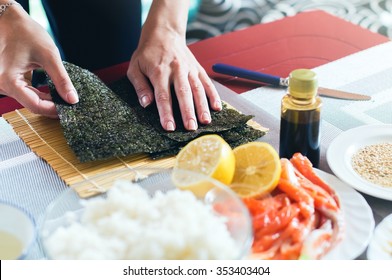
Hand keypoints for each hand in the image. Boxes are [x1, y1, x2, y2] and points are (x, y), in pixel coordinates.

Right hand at [0, 3, 77, 116]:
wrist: (10, 20)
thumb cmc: (26, 33)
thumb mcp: (49, 56)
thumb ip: (61, 80)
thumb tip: (73, 99)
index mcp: (8, 80)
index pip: (35, 105)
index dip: (54, 109)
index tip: (70, 108)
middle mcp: (2, 85)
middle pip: (32, 104)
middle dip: (52, 107)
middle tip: (71, 106)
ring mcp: (4, 84)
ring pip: (30, 100)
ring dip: (48, 101)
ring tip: (66, 100)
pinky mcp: (10, 81)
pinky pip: (27, 93)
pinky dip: (42, 94)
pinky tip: (56, 94)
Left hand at [127, 0, 220, 130]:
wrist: (163, 32)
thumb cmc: (147, 53)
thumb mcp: (134, 68)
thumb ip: (140, 86)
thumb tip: (146, 104)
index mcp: (159, 71)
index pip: (163, 96)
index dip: (166, 113)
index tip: (169, 127)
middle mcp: (176, 70)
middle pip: (183, 93)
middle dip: (187, 112)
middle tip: (191, 128)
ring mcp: (189, 69)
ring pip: (197, 89)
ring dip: (202, 106)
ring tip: (205, 121)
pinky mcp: (197, 68)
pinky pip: (207, 82)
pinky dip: (213, 95)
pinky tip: (217, 107)